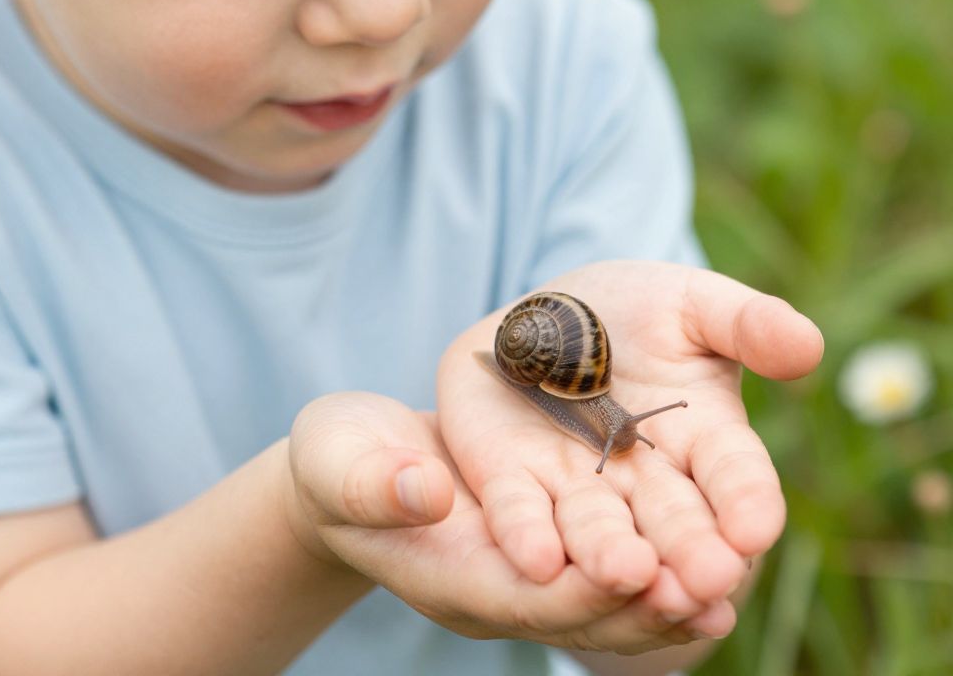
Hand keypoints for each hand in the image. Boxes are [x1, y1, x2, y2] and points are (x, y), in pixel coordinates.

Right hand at [286, 392, 731, 652]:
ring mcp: (527, 568)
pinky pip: (611, 561)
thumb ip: (375, 483)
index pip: (533, 597)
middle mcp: (503, 585)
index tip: (648, 573)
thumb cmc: (338, 462)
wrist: (356, 463)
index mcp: (453, 575)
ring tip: (734, 566)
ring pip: (611, 595)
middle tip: (719, 580)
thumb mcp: (340, 462)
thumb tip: (426, 491)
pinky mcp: (547, 538)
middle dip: (651, 598)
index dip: (590, 589)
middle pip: (587, 609)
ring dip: (669, 585)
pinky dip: (657, 552)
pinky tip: (703, 532)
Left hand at [436, 261, 823, 639]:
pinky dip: (529, 536)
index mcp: (703, 438)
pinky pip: (520, 513)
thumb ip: (745, 323)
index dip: (747, 501)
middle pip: (672, 521)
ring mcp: (577, 486)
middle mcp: (645, 479)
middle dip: (689, 550)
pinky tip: (536, 560)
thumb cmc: (631, 309)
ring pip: (598, 531)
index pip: (734, 475)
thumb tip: (808, 345)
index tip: (756, 527)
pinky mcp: (513, 482)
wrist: (545, 318)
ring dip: (612, 557)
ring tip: (626, 574)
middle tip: (706, 580)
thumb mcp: (690, 303)